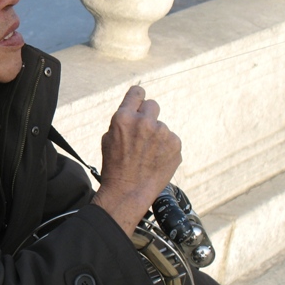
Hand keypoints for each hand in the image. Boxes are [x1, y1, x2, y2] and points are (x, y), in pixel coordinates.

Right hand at [91, 85, 181, 235]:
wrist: (128, 192)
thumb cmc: (115, 166)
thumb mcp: (109, 138)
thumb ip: (123, 121)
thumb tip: (135, 110)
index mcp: (124, 118)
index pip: (137, 92)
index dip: (138, 98)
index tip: (140, 103)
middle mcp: (144, 122)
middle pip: (152, 106)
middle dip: (148, 117)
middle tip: (143, 134)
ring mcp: (162, 133)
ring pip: (161, 127)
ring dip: (156, 136)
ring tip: (147, 155)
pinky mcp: (175, 144)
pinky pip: (171, 140)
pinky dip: (165, 148)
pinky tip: (156, 160)